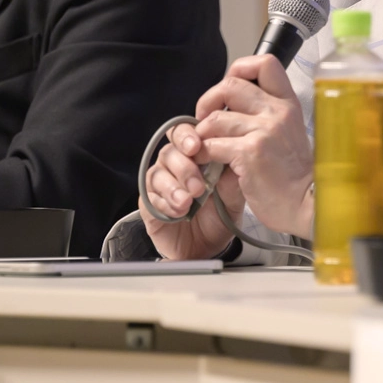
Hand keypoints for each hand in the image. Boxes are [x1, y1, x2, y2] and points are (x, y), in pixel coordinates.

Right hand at [140, 127, 242, 260]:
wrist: (209, 248)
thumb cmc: (219, 216)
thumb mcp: (233, 196)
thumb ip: (232, 175)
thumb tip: (232, 153)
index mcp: (194, 156)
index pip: (184, 133)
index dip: (187, 135)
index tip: (197, 145)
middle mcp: (174, 166)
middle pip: (168, 151)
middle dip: (183, 164)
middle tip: (197, 182)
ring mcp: (159, 185)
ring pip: (157, 174)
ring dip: (174, 187)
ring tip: (189, 202)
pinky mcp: (149, 204)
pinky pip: (149, 197)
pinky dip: (165, 203)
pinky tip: (178, 211)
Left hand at [191, 55, 313, 235]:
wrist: (306, 205)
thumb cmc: (294, 176)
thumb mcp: (289, 134)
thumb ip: (268, 115)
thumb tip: (233, 105)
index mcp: (288, 104)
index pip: (264, 63)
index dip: (239, 69)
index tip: (228, 92)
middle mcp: (278, 112)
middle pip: (230, 85)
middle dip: (208, 101)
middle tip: (204, 119)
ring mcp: (265, 131)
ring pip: (215, 118)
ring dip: (202, 134)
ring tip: (204, 147)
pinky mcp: (250, 153)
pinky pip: (212, 144)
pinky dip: (203, 154)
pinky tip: (207, 164)